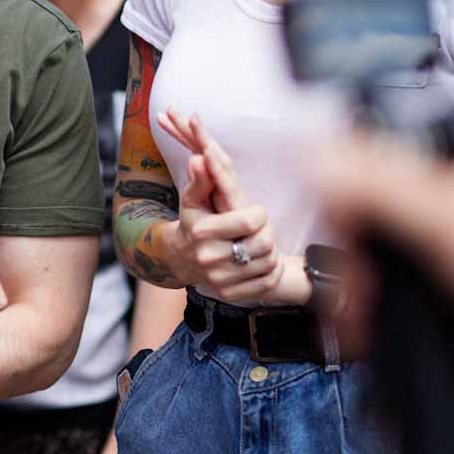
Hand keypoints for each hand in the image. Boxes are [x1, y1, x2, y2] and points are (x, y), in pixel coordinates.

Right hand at [156, 111, 282, 302]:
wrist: (184, 258)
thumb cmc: (195, 221)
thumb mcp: (194, 199)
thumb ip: (201, 179)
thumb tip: (200, 158)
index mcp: (201, 232)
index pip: (251, 220)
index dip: (259, 213)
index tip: (254, 213)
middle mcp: (208, 259)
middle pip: (264, 243)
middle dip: (267, 232)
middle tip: (259, 229)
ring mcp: (219, 280)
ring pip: (269, 262)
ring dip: (270, 251)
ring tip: (258, 244)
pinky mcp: (231, 295)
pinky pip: (268, 281)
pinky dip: (270, 271)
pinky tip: (258, 261)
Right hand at [313, 135, 453, 392]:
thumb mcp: (451, 214)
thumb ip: (379, 184)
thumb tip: (312, 154)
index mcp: (449, 169)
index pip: (371, 164)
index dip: (345, 192)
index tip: (342, 222)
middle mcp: (439, 212)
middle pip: (361, 222)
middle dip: (350, 256)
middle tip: (358, 282)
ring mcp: (437, 262)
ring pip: (369, 270)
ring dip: (352, 295)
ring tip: (358, 318)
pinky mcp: (437, 310)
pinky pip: (383, 313)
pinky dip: (366, 325)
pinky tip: (362, 335)